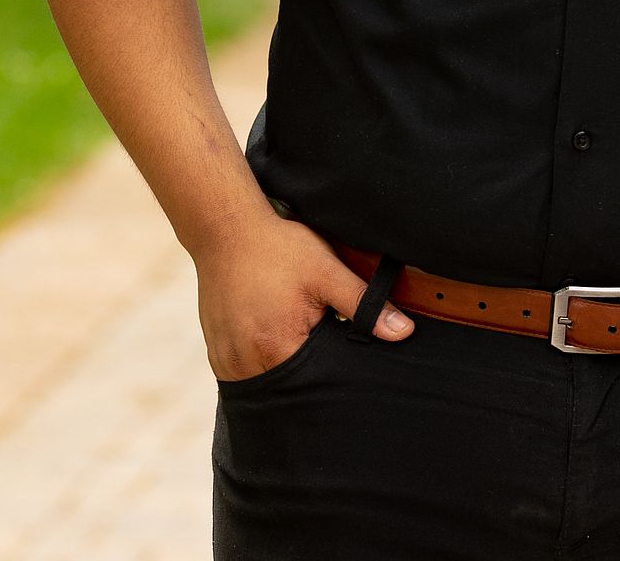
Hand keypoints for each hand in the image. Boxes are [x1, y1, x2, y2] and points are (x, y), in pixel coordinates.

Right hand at [193, 204, 414, 380]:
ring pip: (266, 385)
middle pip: (290, 388)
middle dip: (310, 375)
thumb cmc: (277, 249)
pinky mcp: (216, 353)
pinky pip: (244, 374)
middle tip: (319, 341)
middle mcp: (246, 364)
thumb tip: (403, 331)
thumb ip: (363, 303)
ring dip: (284, 370)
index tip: (342, 356)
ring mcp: (227, 362)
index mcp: (277, 348)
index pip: (317, 385)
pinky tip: (270, 338)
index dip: (335, 375)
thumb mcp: (326, 270)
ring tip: (293, 338)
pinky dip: (261, 364)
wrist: (225, 230)